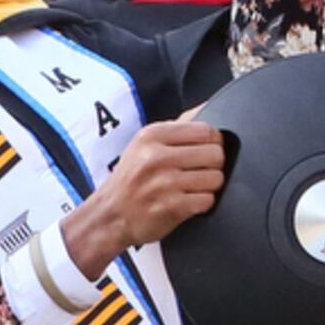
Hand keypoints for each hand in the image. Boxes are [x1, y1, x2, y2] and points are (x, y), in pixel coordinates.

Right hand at [61, 120, 224, 278]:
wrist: (109, 216)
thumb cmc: (130, 180)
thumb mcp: (143, 145)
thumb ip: (175, 128)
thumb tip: (206, 108)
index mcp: (151, 136)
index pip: (205, 131)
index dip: (213, 142)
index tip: (205, 151)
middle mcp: (156, 157)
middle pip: (215, 153)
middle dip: (213, 165)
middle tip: (200, 172)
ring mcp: (164, 183)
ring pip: (215, 178)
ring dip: (209, 186)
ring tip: (193, 188)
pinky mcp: (171, 207)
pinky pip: (208, 200)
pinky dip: (202, 203)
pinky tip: (188, 202)